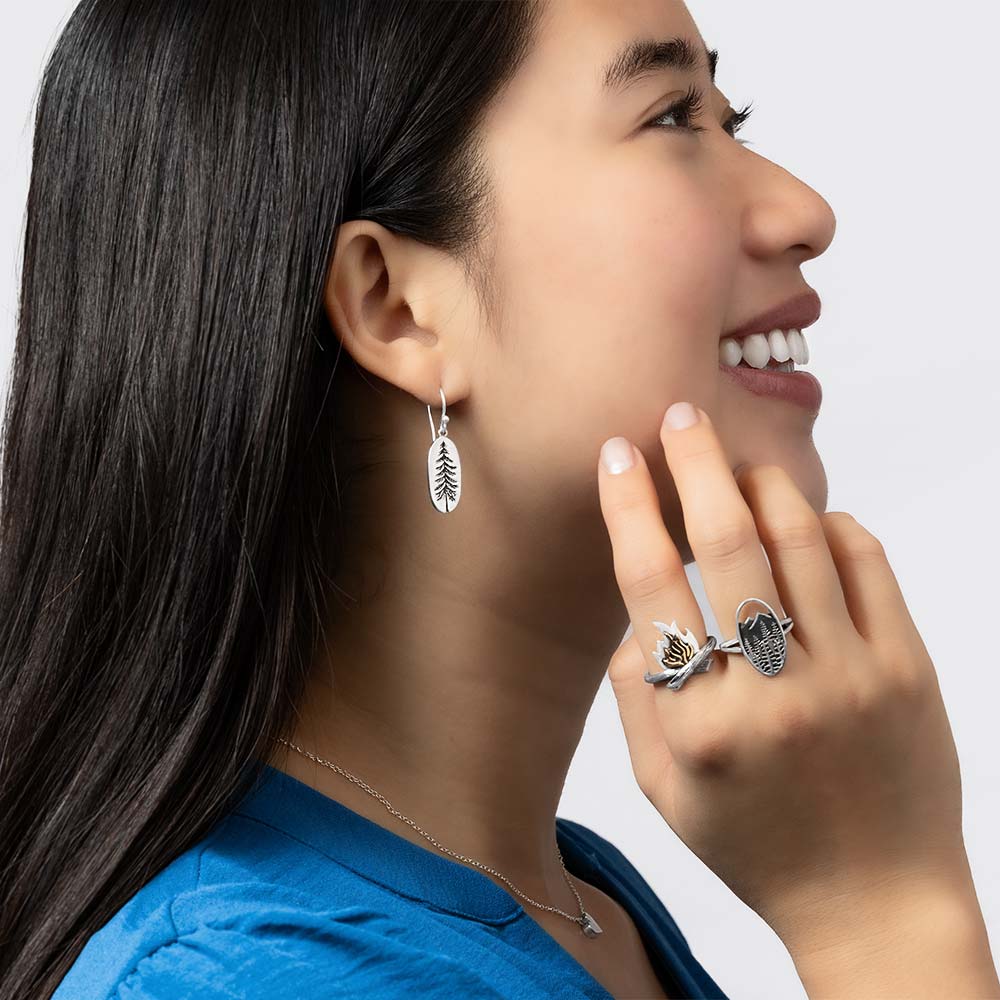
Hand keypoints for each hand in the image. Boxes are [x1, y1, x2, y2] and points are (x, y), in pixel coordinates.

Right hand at [597, 402, 969, 949]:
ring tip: (740, 463)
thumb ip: (638, 698)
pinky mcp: (908, 671)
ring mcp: (851, 677)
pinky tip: (810, 521)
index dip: (629, 508)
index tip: (616, 458)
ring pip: (802, 540)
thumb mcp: (665, 791)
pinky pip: (870, 567)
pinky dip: (835, 526)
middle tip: (678, 415)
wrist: (874, 904)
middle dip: (695, 462)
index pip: (653, 586)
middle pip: (728, 543)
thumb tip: (638, 615)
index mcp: (702, 725)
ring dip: (764, 485)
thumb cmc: (757, 847)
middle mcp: (775, 691)